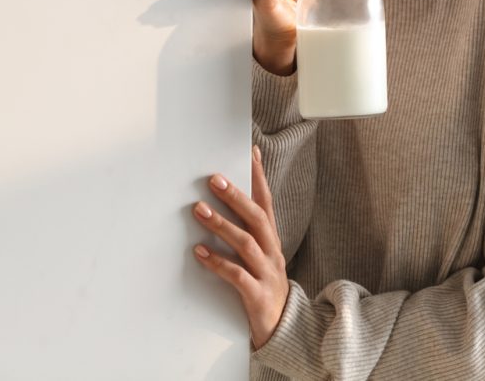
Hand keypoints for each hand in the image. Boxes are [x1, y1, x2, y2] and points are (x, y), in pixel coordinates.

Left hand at [192, 146, 288, 350]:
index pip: (266, 202)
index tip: (250, 152)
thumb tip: (218, 207)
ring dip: (221, 225)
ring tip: (199, 210)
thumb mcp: (258, 258)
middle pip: (257, 217)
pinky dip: (217, 262)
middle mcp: (272, 252)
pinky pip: (236, 276)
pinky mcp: (257, 295)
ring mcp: (267, 273)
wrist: (285, 330)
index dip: (259, 177)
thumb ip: (245, 234)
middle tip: (214, 179)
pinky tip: (199, 252)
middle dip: (236, 196)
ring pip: (246, 243)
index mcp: (271, 241)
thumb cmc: (264, 288)